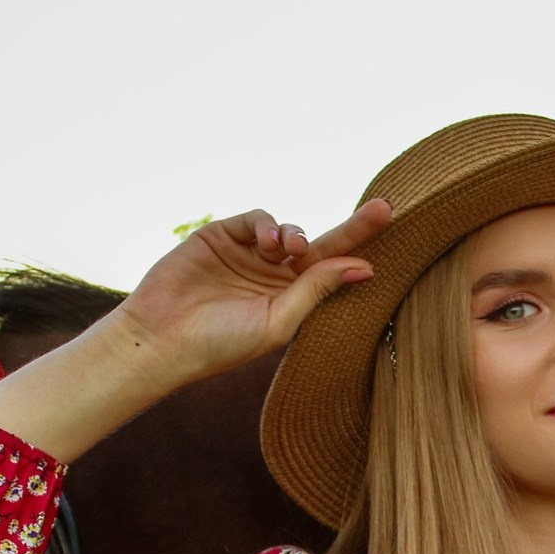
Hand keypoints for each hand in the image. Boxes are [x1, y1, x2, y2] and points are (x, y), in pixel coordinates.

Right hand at [0, 199, 389, 463]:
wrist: (162, 338)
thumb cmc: (221, 343)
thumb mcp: (277, 321)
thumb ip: (316, 290)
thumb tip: (365, 267)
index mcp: (292, 300)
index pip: (335, 271)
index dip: (361, 250)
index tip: (393, 233)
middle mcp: (274, 276)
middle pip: (322, 245)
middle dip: (353, 227)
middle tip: (384, 210)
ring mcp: (248, 254)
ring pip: (288, 230)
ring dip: (297, 234)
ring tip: (291, 250)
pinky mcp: (222, 236)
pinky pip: (256, 219)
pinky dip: (267, 223)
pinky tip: (267, 242)